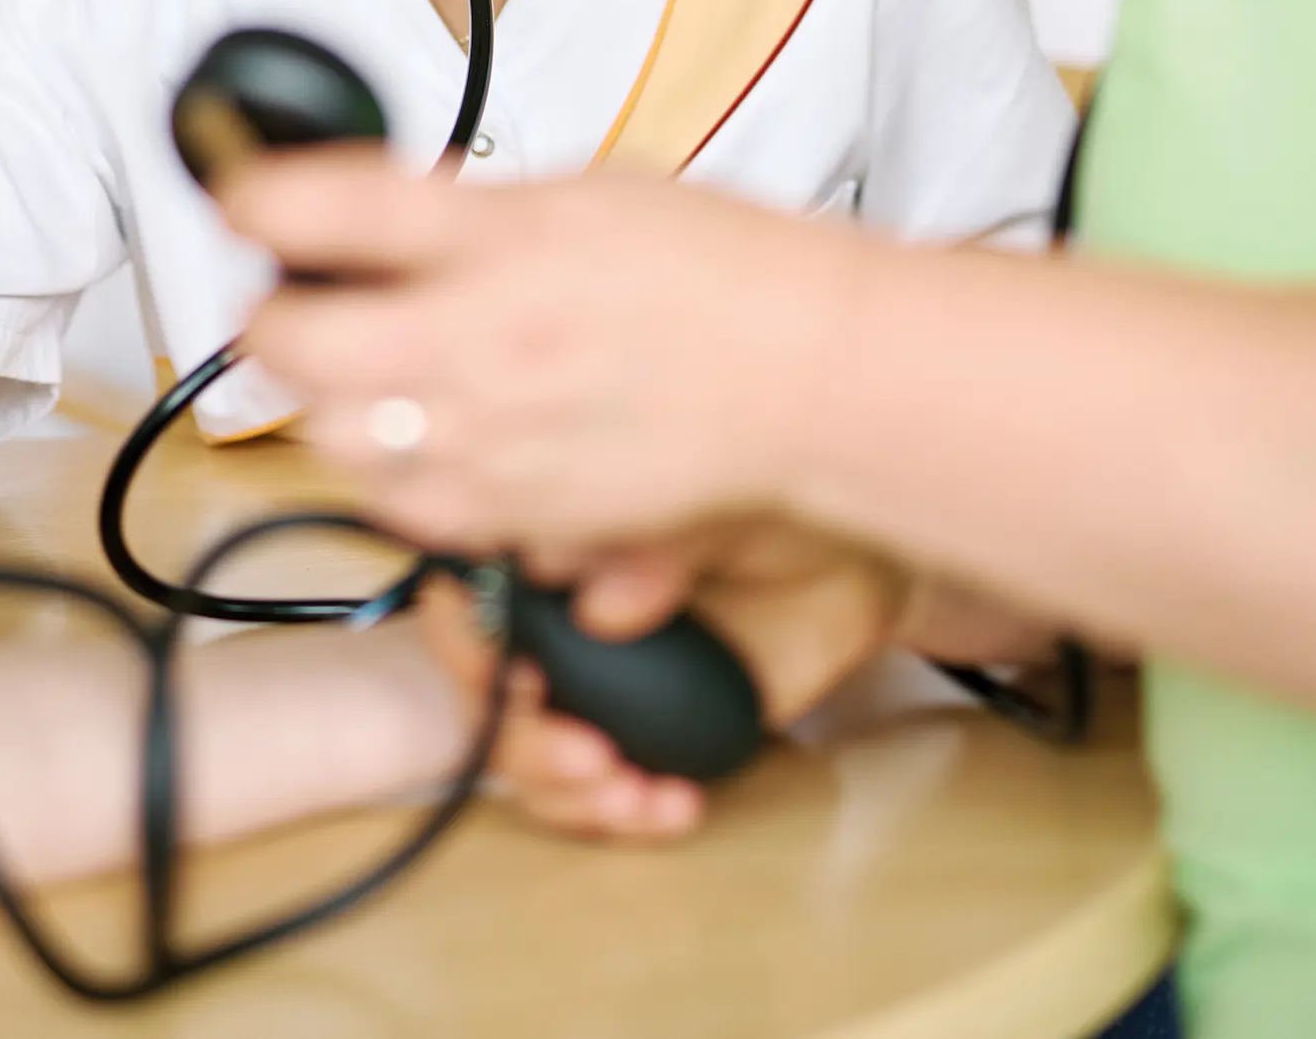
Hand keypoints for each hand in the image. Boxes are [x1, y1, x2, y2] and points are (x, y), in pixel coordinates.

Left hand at [232, 156, 861, 553]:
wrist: (808, 374)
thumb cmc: (717, 271)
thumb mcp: (581, 189)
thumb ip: (465, 211)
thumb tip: (371, 212)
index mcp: (501, 238)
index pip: (323, 206)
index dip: (254, 196)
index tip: (242, 194)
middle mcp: (484, 341)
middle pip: (291, 341)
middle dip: (267, 314)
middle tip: (283, 296)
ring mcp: (492, 439)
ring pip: (327, 438)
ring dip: (321, 400)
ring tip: (354, 371)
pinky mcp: (514, 517)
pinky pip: (399, 506)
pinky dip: (385, 471)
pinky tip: (417, 438)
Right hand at [416, 517, 906, 841]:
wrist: (848, 561)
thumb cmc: (764, 502)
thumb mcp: (707, 503)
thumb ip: (650, 544)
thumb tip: (600, 610)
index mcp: (548, 545)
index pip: (467, 591)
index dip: (467, 637)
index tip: (507, 672)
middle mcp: (554, 620)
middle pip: (483, 694)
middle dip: (520, 739)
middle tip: (584, 756)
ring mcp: (594, 686)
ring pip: (529, 758)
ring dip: (564, 791)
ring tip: (626, 793)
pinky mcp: (642, 738)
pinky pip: (602, 794)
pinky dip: (624, 814)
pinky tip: (673, 807)